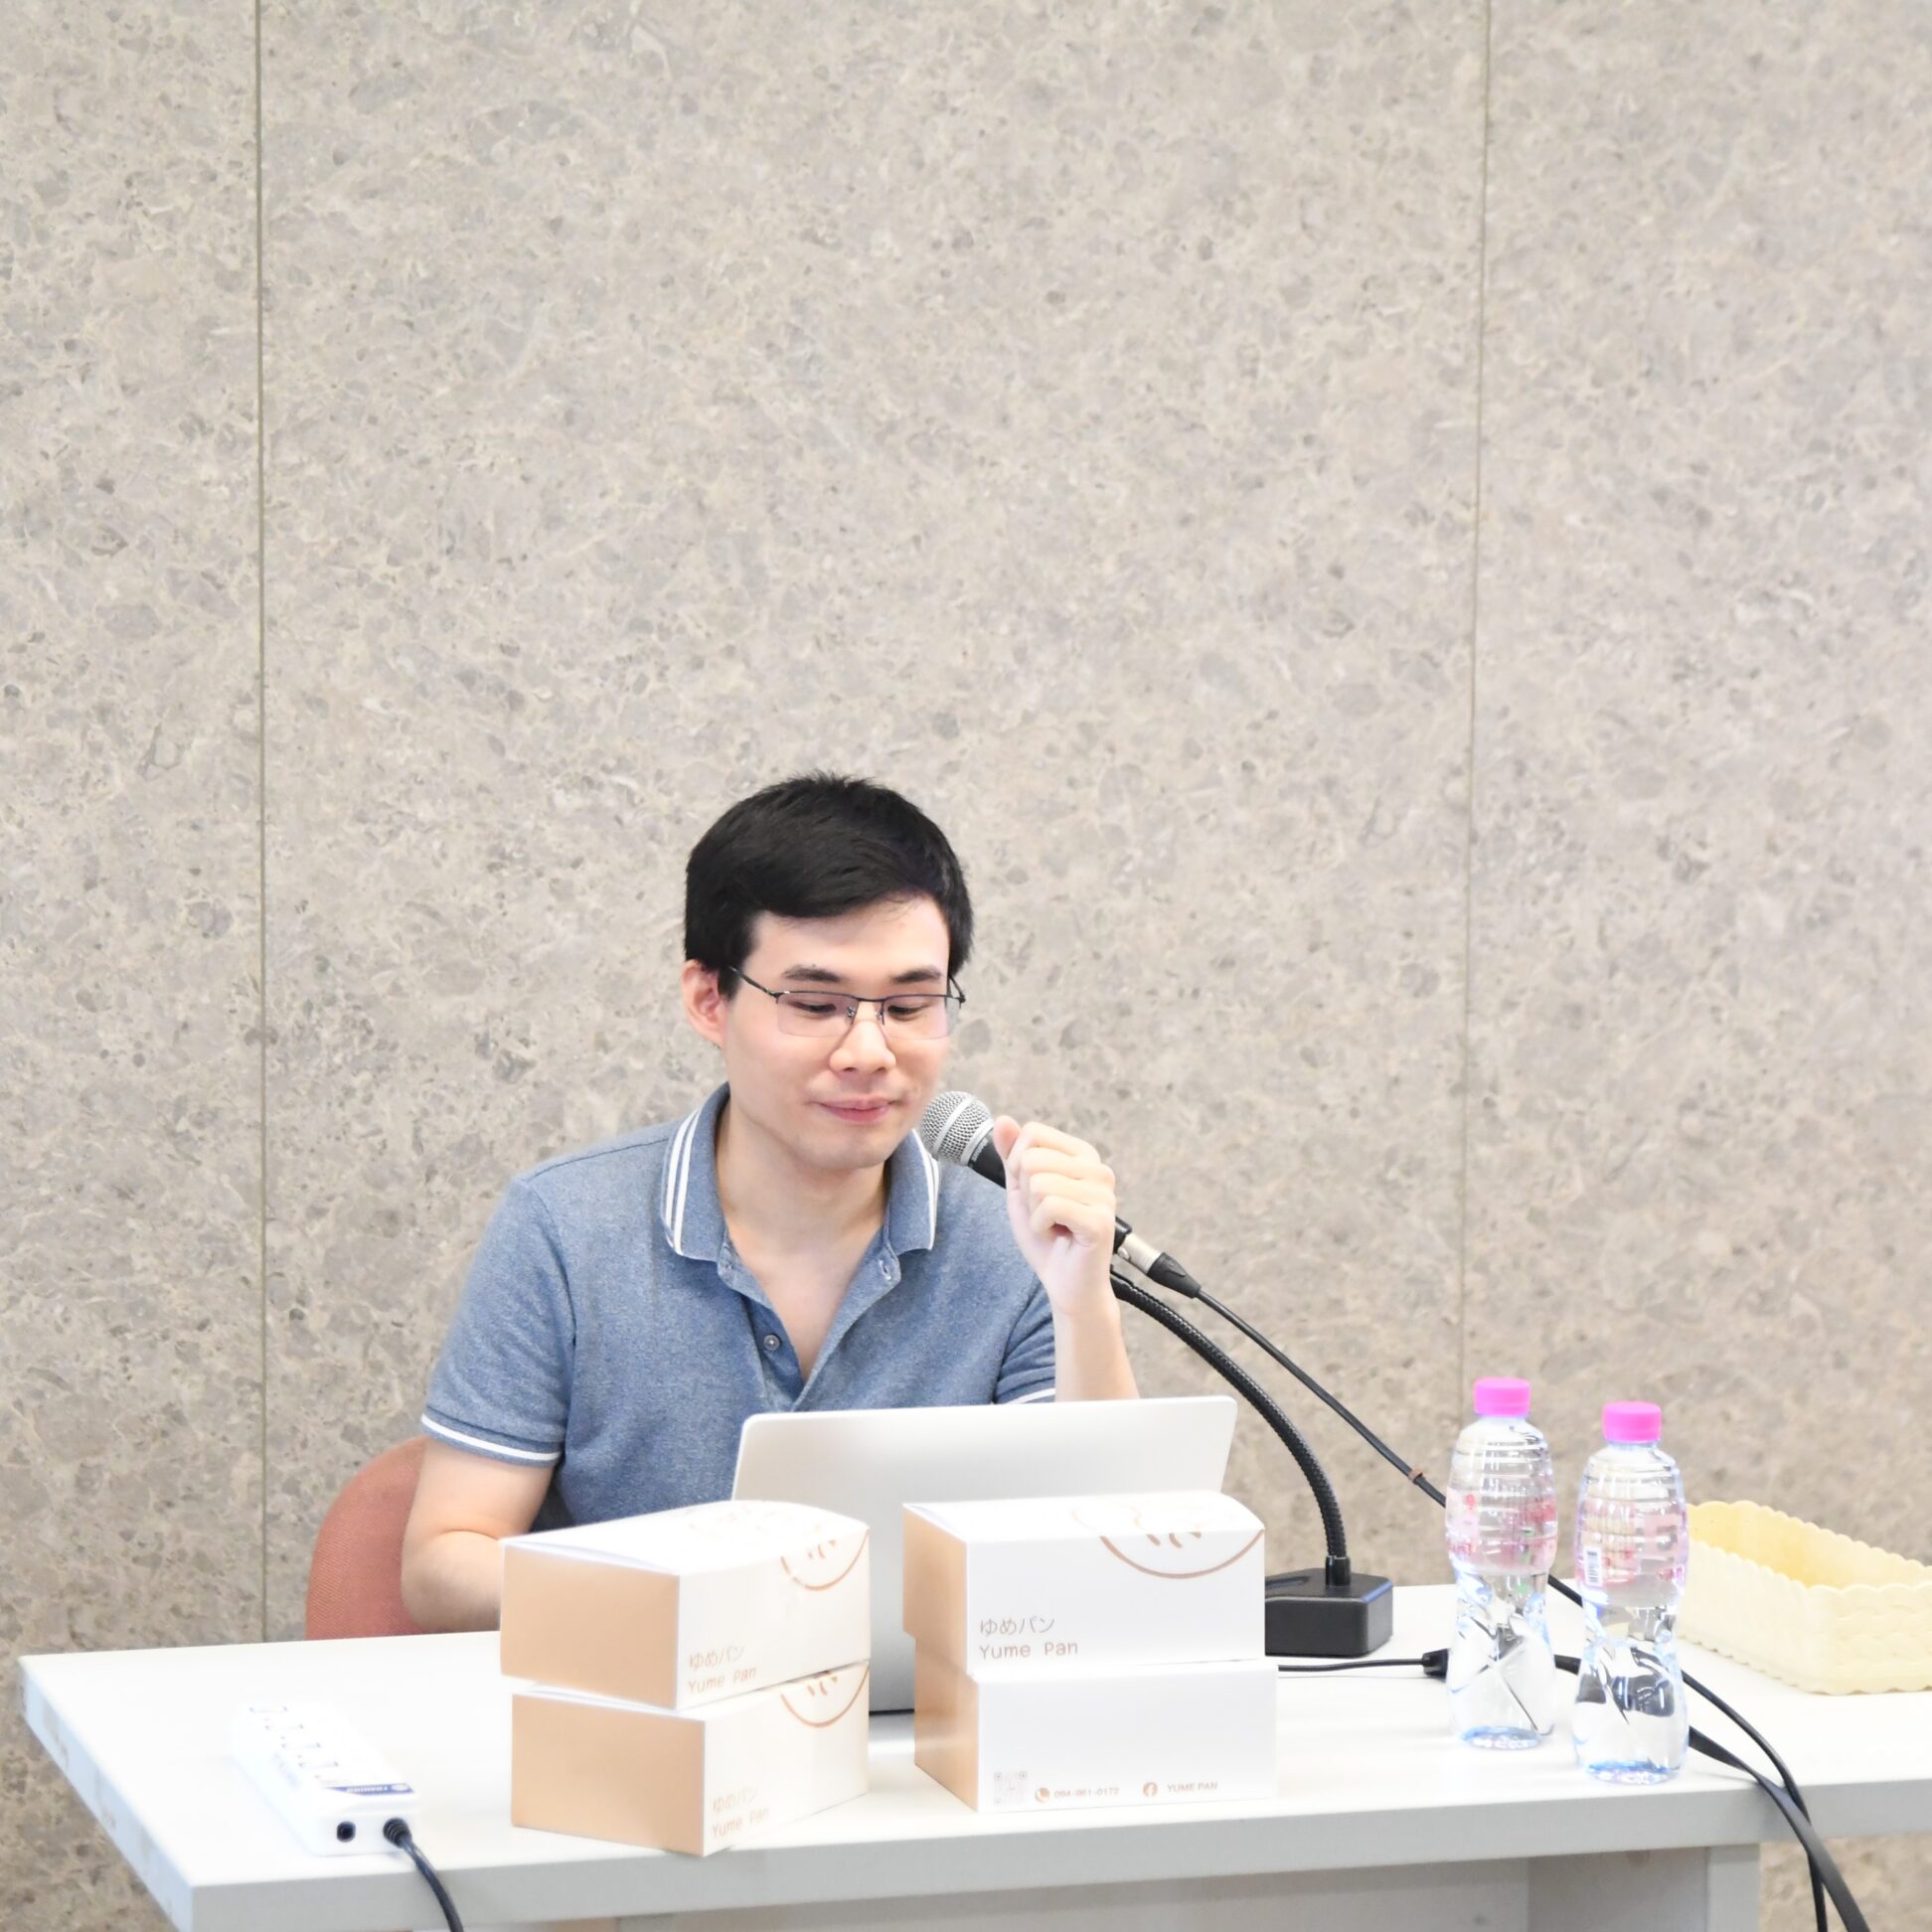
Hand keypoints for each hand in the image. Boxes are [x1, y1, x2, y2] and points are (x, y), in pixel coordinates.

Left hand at [989, 1116, 1117, 1311]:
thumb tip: (1002, 1119)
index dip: (1018, 1165)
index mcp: (1083, 1155)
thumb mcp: (1020, 1189)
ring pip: (1039, 1183)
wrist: (1065, 1283)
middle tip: (1044, 1214)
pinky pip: (1050, 1206)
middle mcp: (1098, 1169)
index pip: (1033, 1133)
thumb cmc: (1047, 1236)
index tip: (1033, 1192)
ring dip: (1034, 1212)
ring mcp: (1103, 1194)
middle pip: (1032, 1158)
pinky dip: (1040, 1226)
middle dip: (1026, 1192)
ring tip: (1052, 1226)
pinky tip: (1058, 1235)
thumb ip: (1012, 1154)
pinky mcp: (1100, 1220)